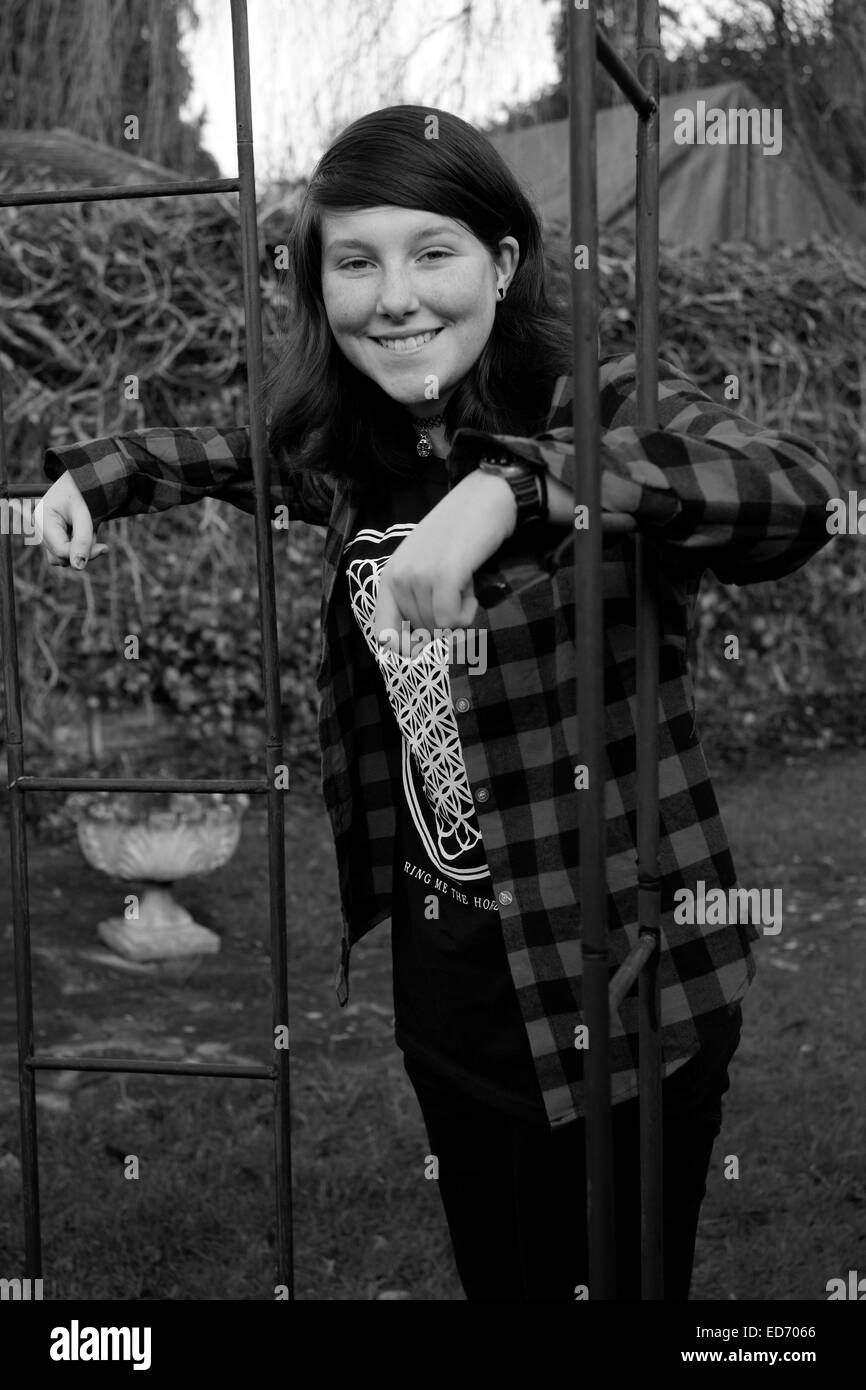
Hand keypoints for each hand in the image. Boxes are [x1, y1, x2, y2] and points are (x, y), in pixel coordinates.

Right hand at [34, 473, 108, 568]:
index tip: (104, 548)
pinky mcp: (54, 537)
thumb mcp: (85, 514)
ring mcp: (46, 534)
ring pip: (64, 557)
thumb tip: (78, 567)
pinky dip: (80, 545)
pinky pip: (67, 551)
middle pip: (61, 557)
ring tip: (89, 528)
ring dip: (81, 548)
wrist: (82, 480)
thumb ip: (82, 540)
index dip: (82, 554)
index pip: (61, 550)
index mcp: (42, 520)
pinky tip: (85, 531)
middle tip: (99, 537)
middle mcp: (40, 529)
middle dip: (82, 550)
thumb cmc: (83, 492)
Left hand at [373, 468, 516, 649]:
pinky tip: (472, 584)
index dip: (405, 649)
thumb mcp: (427, 565)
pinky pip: (451, 620)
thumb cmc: (460, 534)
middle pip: (423, 632)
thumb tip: (421, 646)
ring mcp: (419, 575)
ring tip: (464, 577)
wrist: (486, 496)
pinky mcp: (443, 575)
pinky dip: (467, 612)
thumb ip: (418, 598)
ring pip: (440, 627)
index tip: (426, 647)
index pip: (384, 634)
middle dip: (446, 619)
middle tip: (457, 586)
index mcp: (390, 576)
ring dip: (460, 611)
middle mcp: (398, 576)